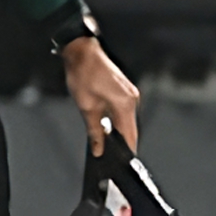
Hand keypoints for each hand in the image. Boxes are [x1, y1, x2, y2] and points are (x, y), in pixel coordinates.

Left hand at [61, 36, 139, 155]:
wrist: (82, 52)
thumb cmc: (83, 74)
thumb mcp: (85, 107)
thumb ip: (94, 131)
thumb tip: (99, 148)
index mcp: (125, 104)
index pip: (130, 135)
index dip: (126, 151)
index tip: (122, 163)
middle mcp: (132, 99)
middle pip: (131, 129)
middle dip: (122, 143)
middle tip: (111, 157)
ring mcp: (130, 94)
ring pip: (127, 120)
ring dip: (119, 132)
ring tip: (107, 144)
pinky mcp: (125, 91)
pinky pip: (124, 111)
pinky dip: (117, 121)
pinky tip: (107, 127)